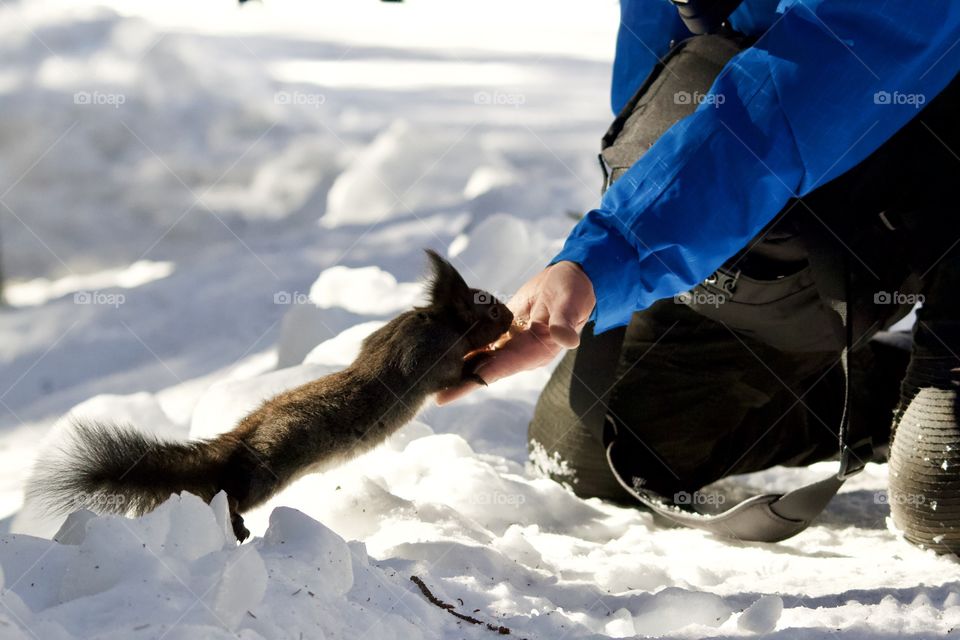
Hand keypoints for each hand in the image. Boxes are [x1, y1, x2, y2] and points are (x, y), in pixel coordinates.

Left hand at [436, 261, 595, 403]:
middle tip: (431, 390)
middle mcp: (520, 352)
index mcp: (534, 351)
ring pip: (480, 357)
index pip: (499, 369)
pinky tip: (445, 343)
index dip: (474, 380)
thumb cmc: (574, 291)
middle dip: (458, 380)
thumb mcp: (570, 304)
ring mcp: (512, 343)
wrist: (573, 279)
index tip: (450, 393)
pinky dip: (465, 342)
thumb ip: (564, 322)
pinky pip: (482, 340)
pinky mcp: (505, 330)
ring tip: (431, 372)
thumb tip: (567, 340)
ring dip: (458, 364)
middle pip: (484, 369)